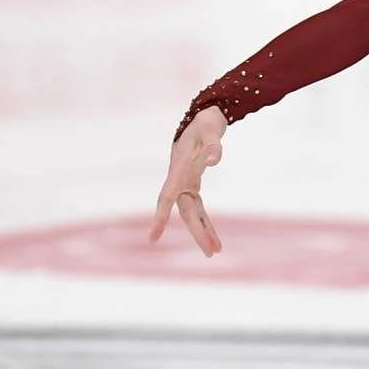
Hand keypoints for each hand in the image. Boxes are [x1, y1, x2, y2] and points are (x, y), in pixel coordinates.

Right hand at [150, 105, 227, 256]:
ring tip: (216, 251)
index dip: (160, 217)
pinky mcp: (192, 184)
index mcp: (179, 169)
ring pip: (192, 213)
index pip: (167, 197)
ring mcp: (185, 183)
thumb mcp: (210, 130)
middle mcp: (179, 179)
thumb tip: (215, 160)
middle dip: (198, 231)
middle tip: (211, 252)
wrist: (203, 115)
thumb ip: (213, 145)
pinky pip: (198, 208)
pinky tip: (213, 236)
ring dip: (203, 231)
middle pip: (186, 211)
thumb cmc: (205, 122)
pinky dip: (206, 221)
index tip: (153, 237)